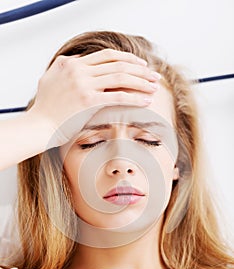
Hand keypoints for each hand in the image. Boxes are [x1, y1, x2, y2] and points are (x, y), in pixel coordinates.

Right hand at [30, 49, 159, 144]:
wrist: (38, 125)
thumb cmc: (45, 107)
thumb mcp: (50, 78)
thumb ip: (65, 65)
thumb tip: (80, 59)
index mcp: (71, 63)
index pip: (106, 55)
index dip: (127, 58)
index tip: (140, 65)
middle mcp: (78, 70)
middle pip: (118, 64)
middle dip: (140, 70)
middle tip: (154, 76)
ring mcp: (83, 85)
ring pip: (121, 77)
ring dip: (141, 82)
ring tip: (154, 88)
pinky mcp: (88, 101)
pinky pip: (118, 96)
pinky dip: (135, 98)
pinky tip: (146, 101)